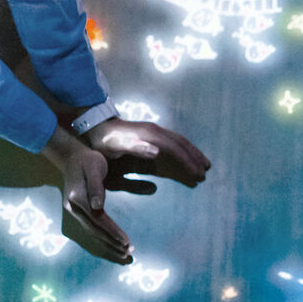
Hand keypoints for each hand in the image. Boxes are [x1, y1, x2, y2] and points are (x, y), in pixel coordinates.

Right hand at [45, 128, 131, 262]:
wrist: (71, 157)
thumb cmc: (87, 160)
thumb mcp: (94, 167)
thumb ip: (96, 186)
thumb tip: (97, 206)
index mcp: (78, 197)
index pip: (98, 219)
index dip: (112, 231)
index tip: (126, 241)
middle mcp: (73, 207)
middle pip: (94, 229)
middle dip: (112, 242)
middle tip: (128, 253)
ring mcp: (73, 211)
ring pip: (92, 231)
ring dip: (107, 243)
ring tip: (123, 253)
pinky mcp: (77, 212)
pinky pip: (90, 228)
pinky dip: (102, 238)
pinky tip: (112, 244)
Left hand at [83, 118, 212, 194]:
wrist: (95, 127)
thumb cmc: (104, 141)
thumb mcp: (116, 146)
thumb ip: (136, 148)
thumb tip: (157, 152)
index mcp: (150, 135)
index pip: (175, 148)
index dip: (188, 161)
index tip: (198, 174)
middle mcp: (156, 131)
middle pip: (182, 143)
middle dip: (195, 157)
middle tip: (207, 171)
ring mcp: (155, 132)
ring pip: (180, 142)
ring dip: (193, 153)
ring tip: (204, 165)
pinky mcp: (152, 135)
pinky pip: (174, 143)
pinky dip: (184, 151)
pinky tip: (187, 158)